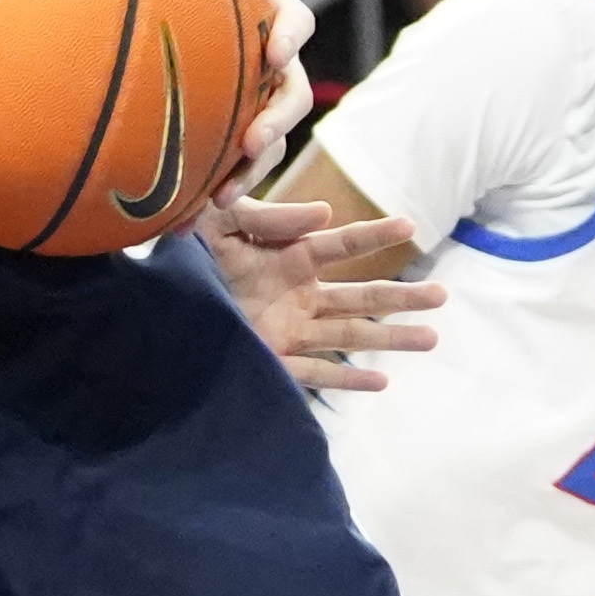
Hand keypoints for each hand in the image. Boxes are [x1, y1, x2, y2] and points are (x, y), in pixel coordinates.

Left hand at [174, 0, 315, 200]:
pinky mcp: (230, 131)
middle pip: (289, 92)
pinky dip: (215, 186)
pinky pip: (230, 163)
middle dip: (277, 118)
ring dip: (251, 168)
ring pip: (266, 138)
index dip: (289, 35)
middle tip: (254, 138)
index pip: (294, 19)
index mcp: (271, 10)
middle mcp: (271, 59)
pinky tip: (183, 218)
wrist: (172, 8)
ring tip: (223, 197)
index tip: (274, 49)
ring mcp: (254, 98)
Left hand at [197, 199, 433, 391]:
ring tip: (431, 339)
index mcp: (289, 255)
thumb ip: (272, 216)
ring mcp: (288, 327)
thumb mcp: (222, 219)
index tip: (411, 227)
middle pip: (359, 296)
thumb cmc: (185, 248)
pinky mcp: (270, 356)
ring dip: (389, 338)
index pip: (341, 244)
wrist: (152, 294)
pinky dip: (345, 379)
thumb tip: (325, 213)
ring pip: (349, 335)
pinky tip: (381, 382)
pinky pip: (314, 372)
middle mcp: (297, 293)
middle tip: (442, 297)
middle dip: (401, 298)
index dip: (374, 235)